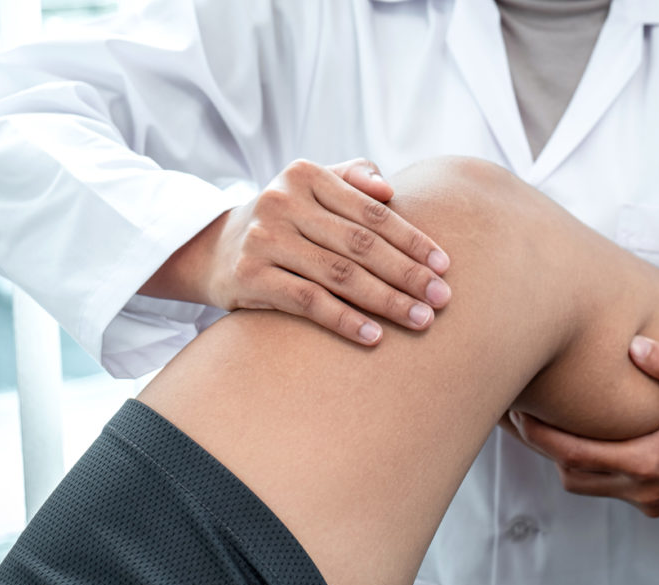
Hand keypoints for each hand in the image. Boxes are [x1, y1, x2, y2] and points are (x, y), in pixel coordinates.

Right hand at [141, 158, 450, 344]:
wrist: (213, 249)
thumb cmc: (285, 220)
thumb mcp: (310, 187)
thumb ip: (353, 177)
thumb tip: (388, 190)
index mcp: (305, 174)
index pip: (372, 212)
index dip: (412, 240)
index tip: (445, 265)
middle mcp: (282, 202)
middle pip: (361, 245)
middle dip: (408, 274)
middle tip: (443, 298)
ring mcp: (264, 239)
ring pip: (340, 275)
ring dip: (387, 301)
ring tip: (421, 319)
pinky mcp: (250, 276)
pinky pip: (308, 302)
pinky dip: (345, 320)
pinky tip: (375, 337)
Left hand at [509, 336, 658, 515]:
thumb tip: (634, 344)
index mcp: (650, 462)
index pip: (574, 454)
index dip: (540, 436)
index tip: (515, 416)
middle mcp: (646, 489)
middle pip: (573, 474)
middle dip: (544, 448)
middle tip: (519, 419)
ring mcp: (654, 501)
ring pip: (590, 486)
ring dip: (568, 461)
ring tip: (546, 428)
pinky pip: (613, 491)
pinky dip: (594, 470)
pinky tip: (591, 442)